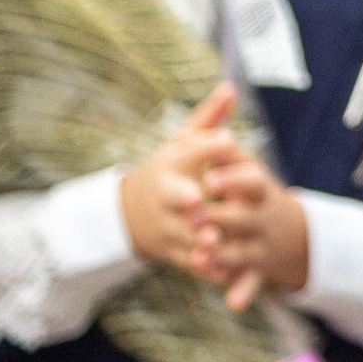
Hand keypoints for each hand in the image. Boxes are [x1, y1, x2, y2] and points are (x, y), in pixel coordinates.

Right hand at [120, 85, 247, 274]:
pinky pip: (188, 261)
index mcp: (173, 164)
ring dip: (197, 239)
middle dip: (186, 199)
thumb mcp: (183, 142)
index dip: (208, 146)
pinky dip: (204, 268)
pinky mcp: (172, 251)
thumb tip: (231, 88)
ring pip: (182, 234)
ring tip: (214, 242)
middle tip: (200, 201)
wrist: (131, 213)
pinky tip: (223, 274)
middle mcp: (167, 196)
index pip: (190, 150)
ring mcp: (167, 226)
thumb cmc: (170, 170)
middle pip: (176, 197)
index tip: (227, 139)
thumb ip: (208, 118)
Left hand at [191, 153, 310, 307]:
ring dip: (224, 253)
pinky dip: (243, 291)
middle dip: (220, 217)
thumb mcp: (249, 169)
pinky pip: (251, 281)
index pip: (251, 179)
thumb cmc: (257, 194)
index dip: (233, 178)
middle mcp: (264, 215)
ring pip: (243, 250)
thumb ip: (229, 148)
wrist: (295, 233)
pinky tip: (232, 301)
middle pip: (243, 216)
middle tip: (193, 216)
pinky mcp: (259, 268)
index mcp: (259, 188)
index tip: (211, 179)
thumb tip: (221, 101)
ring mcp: (263, 243)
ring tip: (203, 254)